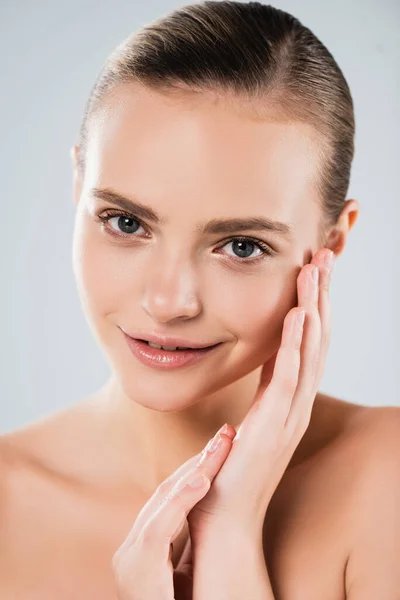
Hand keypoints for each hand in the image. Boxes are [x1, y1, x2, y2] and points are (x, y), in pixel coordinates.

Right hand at [111, 423, 235, 599]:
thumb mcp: (189, 572)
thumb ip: (189, 544)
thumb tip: (209, 506)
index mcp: (147, 547)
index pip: (172, 496)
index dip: (198, 466)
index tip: (224, 442)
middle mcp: (133, 550)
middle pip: (166, 493)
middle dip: (199, 461)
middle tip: (228, 433)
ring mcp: (131, 563)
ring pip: (161, 504)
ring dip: (193, 472)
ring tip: (220, 448)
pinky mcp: (137, 575)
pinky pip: (158, 532)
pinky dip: (179, 503)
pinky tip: (202, 481)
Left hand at [186, 249, 333, 571]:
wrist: (224, 521)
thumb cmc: (229, 473)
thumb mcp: (247, 422)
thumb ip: (257, 394)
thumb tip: (257, 365)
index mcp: (286, 400)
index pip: (304, 344)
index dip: (311, 306)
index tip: (311, 271)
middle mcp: (295, 404)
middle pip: (315, 340)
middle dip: (320, 296)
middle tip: (325, 255)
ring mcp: (289, 416)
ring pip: (309, 351)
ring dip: (314, 308)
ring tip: (316, 269)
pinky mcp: (273, 426)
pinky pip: (287, 377)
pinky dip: (294, 344)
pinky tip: (297, 315)